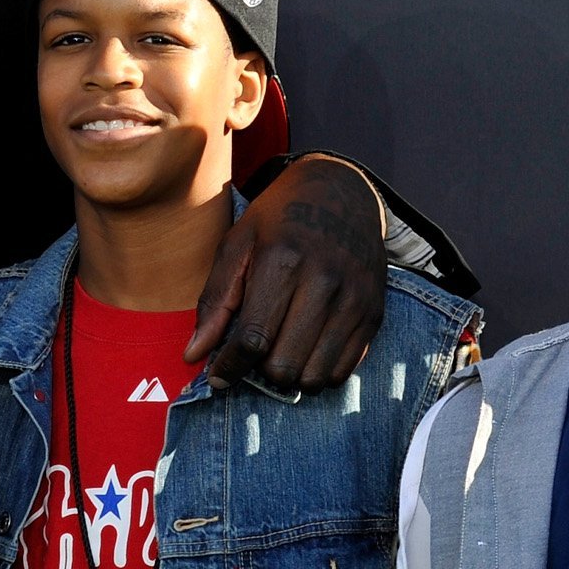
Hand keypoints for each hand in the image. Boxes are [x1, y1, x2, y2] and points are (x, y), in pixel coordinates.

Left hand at [186, 156, 387, 391]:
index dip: (230, 366)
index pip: (253, 339)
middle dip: (261, 370)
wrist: (342, 191)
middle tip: (255, 352)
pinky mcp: (373, 313)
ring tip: (281, 352)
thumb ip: (215, 301)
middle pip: (284, 366)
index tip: (218, 376)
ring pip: (315, 377)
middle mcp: (324, 282)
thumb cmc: (279, 219)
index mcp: (283, 261)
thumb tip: (194, 355)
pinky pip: (343, 371)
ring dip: (291, 375)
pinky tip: (307, 348)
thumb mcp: (238, 244)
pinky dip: (320, 371)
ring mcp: (354, 300)